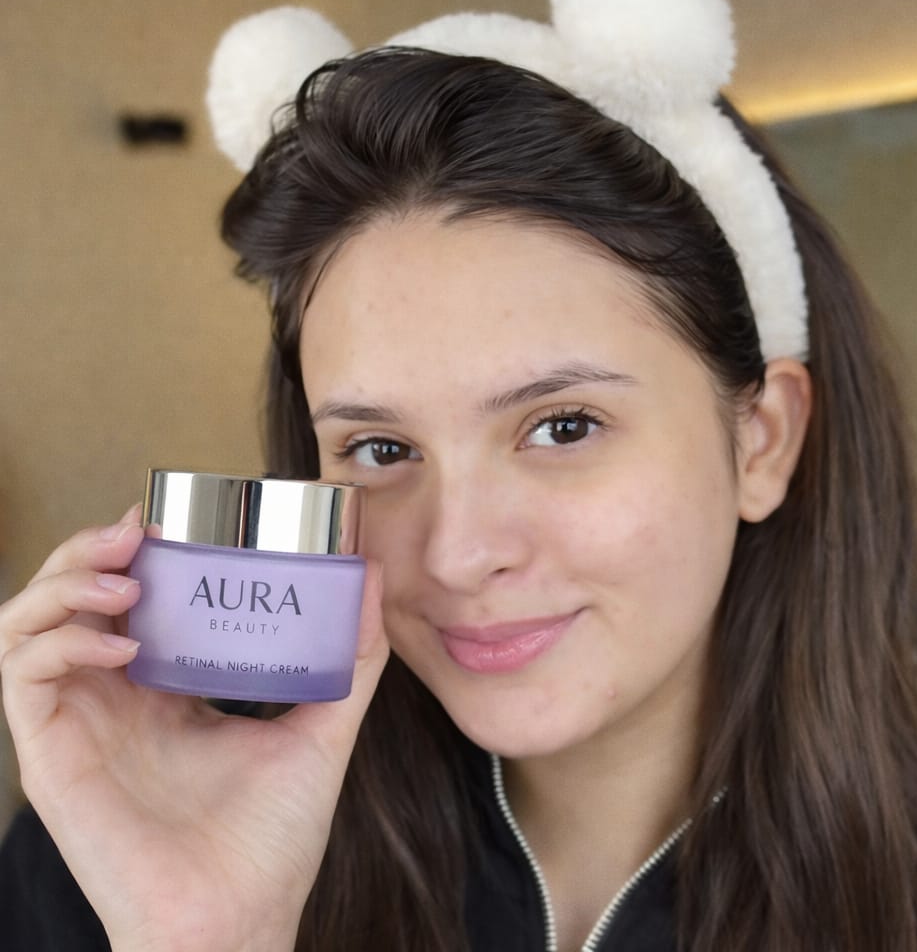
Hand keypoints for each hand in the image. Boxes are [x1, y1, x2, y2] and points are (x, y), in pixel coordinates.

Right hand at [0, 507, 388, 951]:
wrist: (239, 921)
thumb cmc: (272, 838)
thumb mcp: (322, 725)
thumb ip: (353, 655)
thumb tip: (373, 574)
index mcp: (168, 687)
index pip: (133, 598)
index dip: (137, 549)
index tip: (171, 515)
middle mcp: (116, 698)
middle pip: (72, 596)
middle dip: (91, 550)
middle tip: (136, 528)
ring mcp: (80, 724)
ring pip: (28, 624)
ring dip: (64, 583)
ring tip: (124, 578)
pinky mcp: (53, 756)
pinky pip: (23, 677)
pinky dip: (58, 643)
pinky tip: (117, 645)